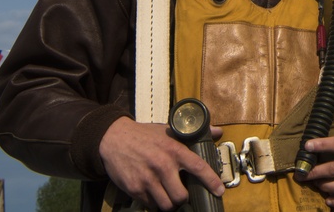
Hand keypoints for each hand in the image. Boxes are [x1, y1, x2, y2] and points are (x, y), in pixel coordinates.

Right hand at [99, 117, 224, 209]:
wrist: (114, 138)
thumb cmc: (145, 135)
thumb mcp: (169, 130)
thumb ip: (195, 133)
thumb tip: (218, 132)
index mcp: (174, 150)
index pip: (198, 167)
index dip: (211, 181)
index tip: (219, 190)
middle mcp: (162, 165)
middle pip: (181, 196)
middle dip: (183, 198)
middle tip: (182, 194)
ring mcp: (147, 179)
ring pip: (166, 205)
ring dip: (170, 204)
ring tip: (169, 197)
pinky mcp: (135, 188)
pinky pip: (150, 205)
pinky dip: (154, 203)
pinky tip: (154, 194)